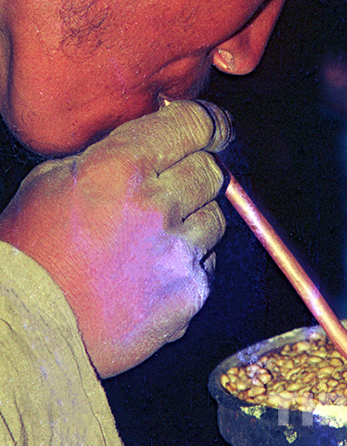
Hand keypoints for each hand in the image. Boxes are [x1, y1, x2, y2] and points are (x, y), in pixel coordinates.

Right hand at [0, 100, 230, 376]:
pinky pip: (209, 263)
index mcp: (119, 166)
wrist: (26, 327)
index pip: (194, 124)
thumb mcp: (54, 178)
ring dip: (193, 222)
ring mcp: (177, 252)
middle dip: (196, 174)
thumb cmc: (31, 253)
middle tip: (171, 190)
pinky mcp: (189, 293)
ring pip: (215, 217)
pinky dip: (189, 264)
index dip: (209, 124)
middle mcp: (155, 205)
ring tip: (151, 240)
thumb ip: (112, 154)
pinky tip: (152, 273)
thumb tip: (155, 143)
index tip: (214, 129)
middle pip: (212, 170)